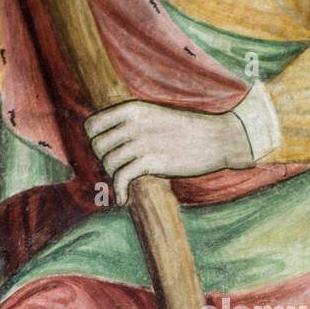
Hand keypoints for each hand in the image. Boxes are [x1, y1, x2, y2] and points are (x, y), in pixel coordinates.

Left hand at [85, 101, 252, 204]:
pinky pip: (122, 178)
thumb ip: (131, 124)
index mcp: (132, 108)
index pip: (92, 125)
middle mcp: (133, 123)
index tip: (107, 152)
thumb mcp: (155, 117)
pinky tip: (123, 200)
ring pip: (109, 163)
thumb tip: (107, 143)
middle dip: (105, 160)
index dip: (95, 141)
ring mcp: (142, 141)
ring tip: (127, 181)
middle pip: (98, 146)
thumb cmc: (188, 130)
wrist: (218, 138)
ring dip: (115, 177)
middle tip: (120, 168)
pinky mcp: (152, 161)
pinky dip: (119, 191)